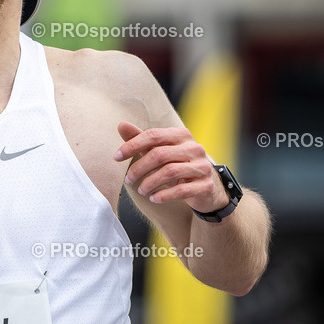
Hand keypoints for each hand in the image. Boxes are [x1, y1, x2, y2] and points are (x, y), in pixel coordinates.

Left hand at [114, 121, 228, 212]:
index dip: (132, 145)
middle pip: (159, 154)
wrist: (207, 187)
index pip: (153, 135)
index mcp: (181, 135)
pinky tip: (153, 198)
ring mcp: (202, 167)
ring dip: (149, 183)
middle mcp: (194, 148)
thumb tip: (121, 125)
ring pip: (169, 172)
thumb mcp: (160, 151)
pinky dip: (164, 195)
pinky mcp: (205, 185)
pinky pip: (182, 190)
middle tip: (128, 179)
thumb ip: (141, 139)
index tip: (116, 157)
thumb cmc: (178, 165)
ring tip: (140, 190)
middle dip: (138, 168)